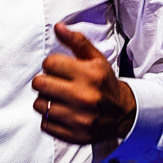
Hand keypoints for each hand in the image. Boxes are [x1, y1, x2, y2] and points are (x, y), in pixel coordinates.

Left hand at [33, 23, 136, 144]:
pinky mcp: (73, 135)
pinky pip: (45, 124)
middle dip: (44, 81)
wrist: (123, 113)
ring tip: (58, 99)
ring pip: (39, 105)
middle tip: (54, 83)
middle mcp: (84, 97)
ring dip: (45, 100)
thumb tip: (58, 27)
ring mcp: (78, 118)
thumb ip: (77, 42)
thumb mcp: (96, 60)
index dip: (51, 65)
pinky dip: (49, 119)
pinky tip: (61, 113)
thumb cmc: (105, 83)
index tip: (59, 69)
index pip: (49, 64)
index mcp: (89, 75)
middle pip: (40, 84)